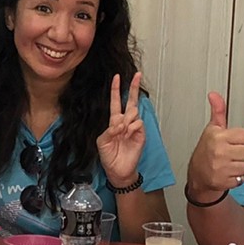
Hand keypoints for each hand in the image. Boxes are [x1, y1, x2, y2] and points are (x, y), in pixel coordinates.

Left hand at [96, 73, 147, 188]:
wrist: (118, 170)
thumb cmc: (109, 156)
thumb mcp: (102, 142)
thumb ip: (109, 130)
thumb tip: (120, 124)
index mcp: (114, 121)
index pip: (116, 102)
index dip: (116, 90)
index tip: (116, 77)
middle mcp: (125, 122)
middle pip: (131, 101)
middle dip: (133, 87)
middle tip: (137, 74)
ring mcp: (134, 128)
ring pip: (133, 113)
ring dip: (126, 119)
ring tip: (122, 131)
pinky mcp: (141, 134)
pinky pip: (138, 123)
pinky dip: (131, 127)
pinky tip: (128, 134)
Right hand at [186, 92, 243, 198]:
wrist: (197, 176)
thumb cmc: (206, 151)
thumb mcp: (212, 129)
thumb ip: (218, 111)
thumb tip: (214, 94)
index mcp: (218, 136)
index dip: (242, 140)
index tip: (232, 142)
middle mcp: (219, 151)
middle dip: (243, 154)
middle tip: (231, 154)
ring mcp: (221, 167)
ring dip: (240, 167)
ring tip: (229, 164)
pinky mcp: (223, 181)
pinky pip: (242, 179)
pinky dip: (236, 179)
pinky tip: (227, 174)